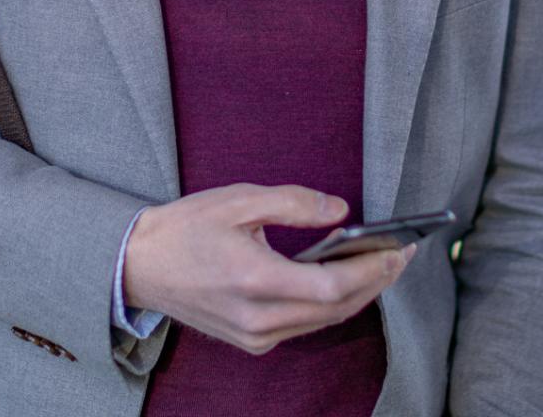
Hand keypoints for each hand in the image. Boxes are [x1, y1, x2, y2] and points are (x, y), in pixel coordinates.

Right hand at [121, 182, 414, 354]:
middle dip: (376, 281)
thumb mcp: (239, 200)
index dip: (373, 269)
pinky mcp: (252, 342)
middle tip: (404, 253)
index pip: (332, 286)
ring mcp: (255, 336)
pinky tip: (343, 278)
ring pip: (324, 320)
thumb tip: (341, 211)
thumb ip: (295, 203)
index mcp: (254, 280)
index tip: (400, 248)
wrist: (139, 267)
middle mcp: (258, 318)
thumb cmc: (186, 228)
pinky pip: (305, 325)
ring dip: (358, 294)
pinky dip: (331, 304)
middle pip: (337, 308)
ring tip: (383, 263)